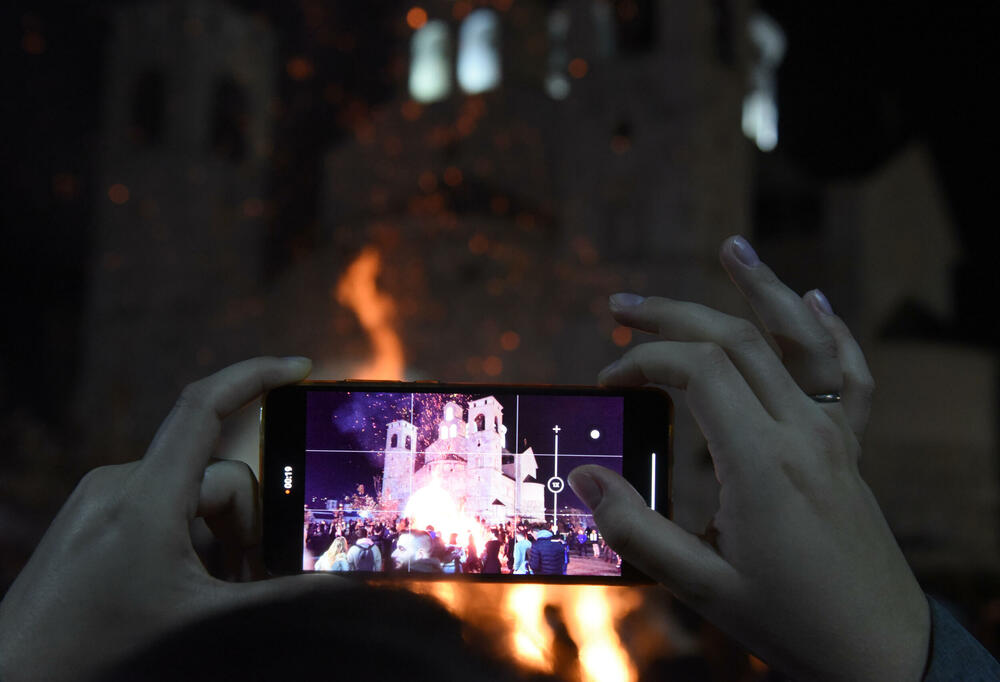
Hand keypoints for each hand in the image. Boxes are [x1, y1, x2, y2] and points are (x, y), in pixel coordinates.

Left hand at [0, 357, 337, 681]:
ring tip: (216, 588)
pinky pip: (161, 502)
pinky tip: (186, 578)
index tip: (301, 367)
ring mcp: (100, 496)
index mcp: (145, 496)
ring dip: (218, 534)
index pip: (204, 405)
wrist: (18, 678)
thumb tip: (346, 584)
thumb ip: (279, 595)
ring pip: (191, 491)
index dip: (256, 375)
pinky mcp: (91, 512)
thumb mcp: (203, 617)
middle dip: (245, 524)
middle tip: (249, 580)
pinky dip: (189, 533)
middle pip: (216, 476)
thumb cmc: (100, 649)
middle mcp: (119, 482)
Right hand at [569, 236, 929, 681]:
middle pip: (737, 339)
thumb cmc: (790, 621)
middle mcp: (803, 433)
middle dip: (673, 313)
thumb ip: (636, 530)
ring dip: (762, 290)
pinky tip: (815, 300)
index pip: (698, 370)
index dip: (644, 362)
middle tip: (621, 307)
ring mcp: (833, 437)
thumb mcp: (701, 586)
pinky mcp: (848, 450)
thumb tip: (584, 478)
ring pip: (801, 339)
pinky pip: (849, 375)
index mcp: (762, 462)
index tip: (608, 381)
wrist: (881, 652)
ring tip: (731, 248)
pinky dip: (832, 331)